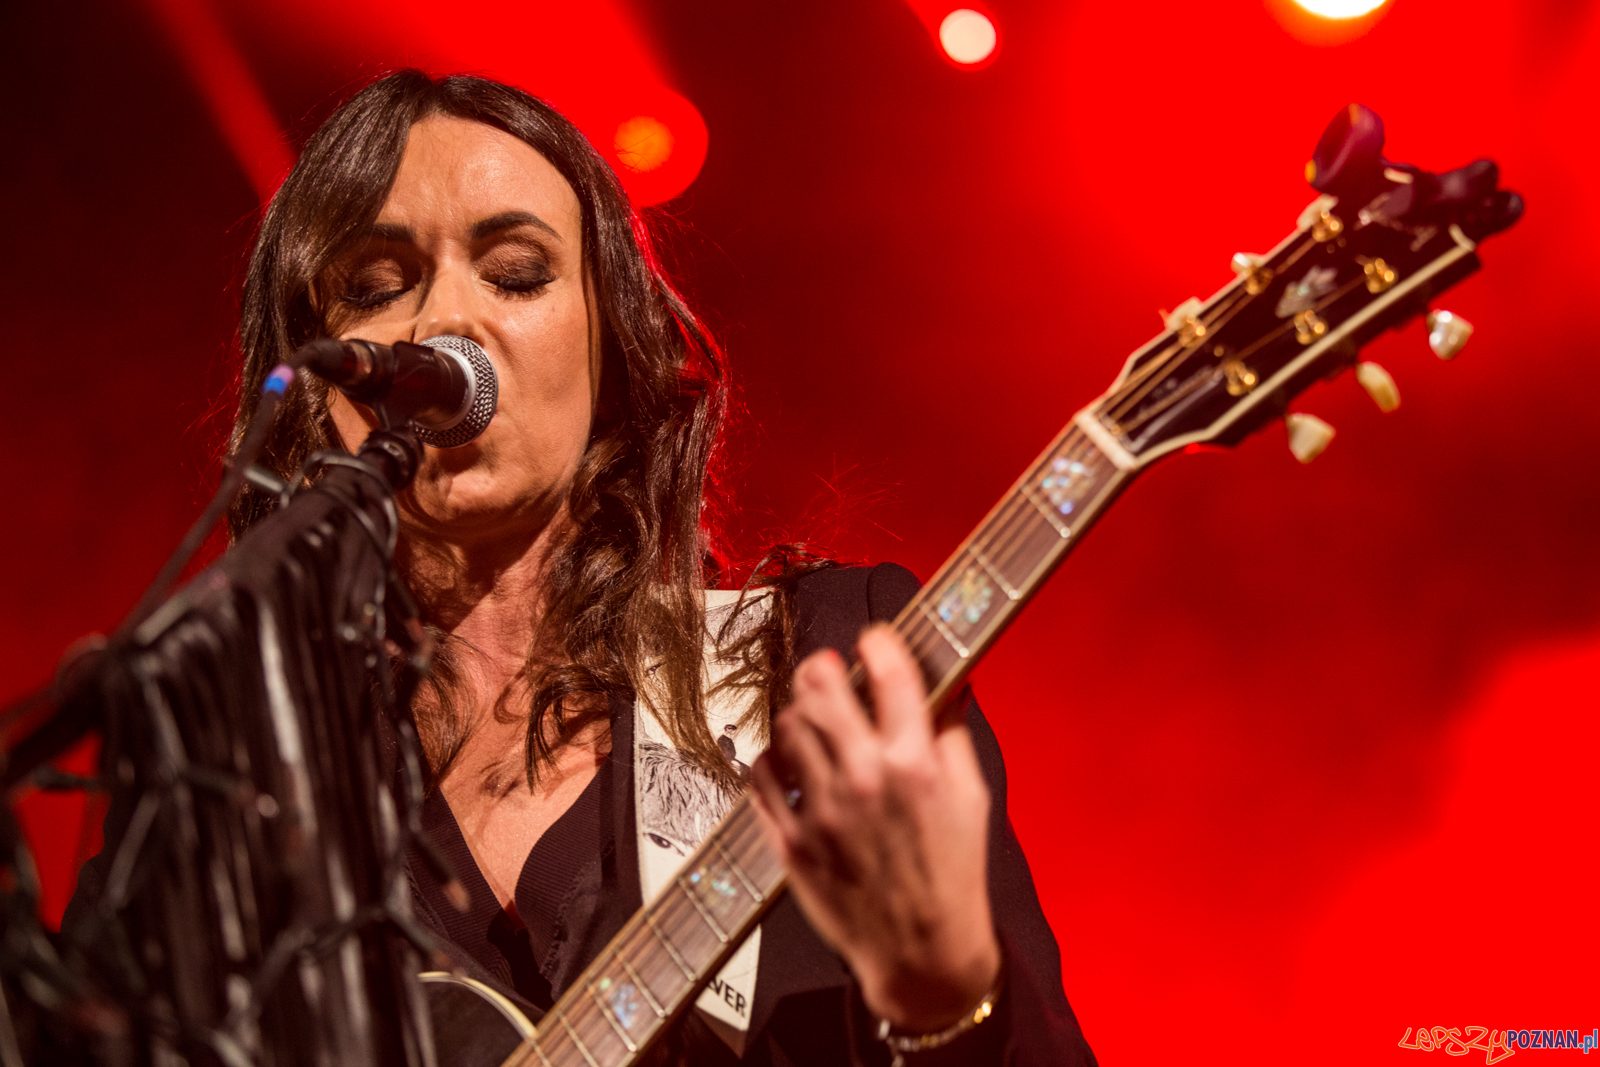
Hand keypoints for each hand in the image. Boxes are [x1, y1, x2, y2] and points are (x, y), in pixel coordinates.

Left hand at [749, 625, 1001, 1030]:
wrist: (922, 951)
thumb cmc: (952, 873)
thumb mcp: (972, 797)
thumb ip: (951, 736)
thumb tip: (941, 688)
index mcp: (916, 762)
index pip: (889, 671)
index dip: (878, 643)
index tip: (874, 642)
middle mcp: (865, 778)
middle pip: (821, 686)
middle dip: (825, 669)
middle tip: (829, 673)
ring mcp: (821, 809)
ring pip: (788, 724)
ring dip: (800, 715)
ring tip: (814, 725)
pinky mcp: (790, 839)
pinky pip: (760, 774)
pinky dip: (772, 760)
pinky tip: (790, 764)